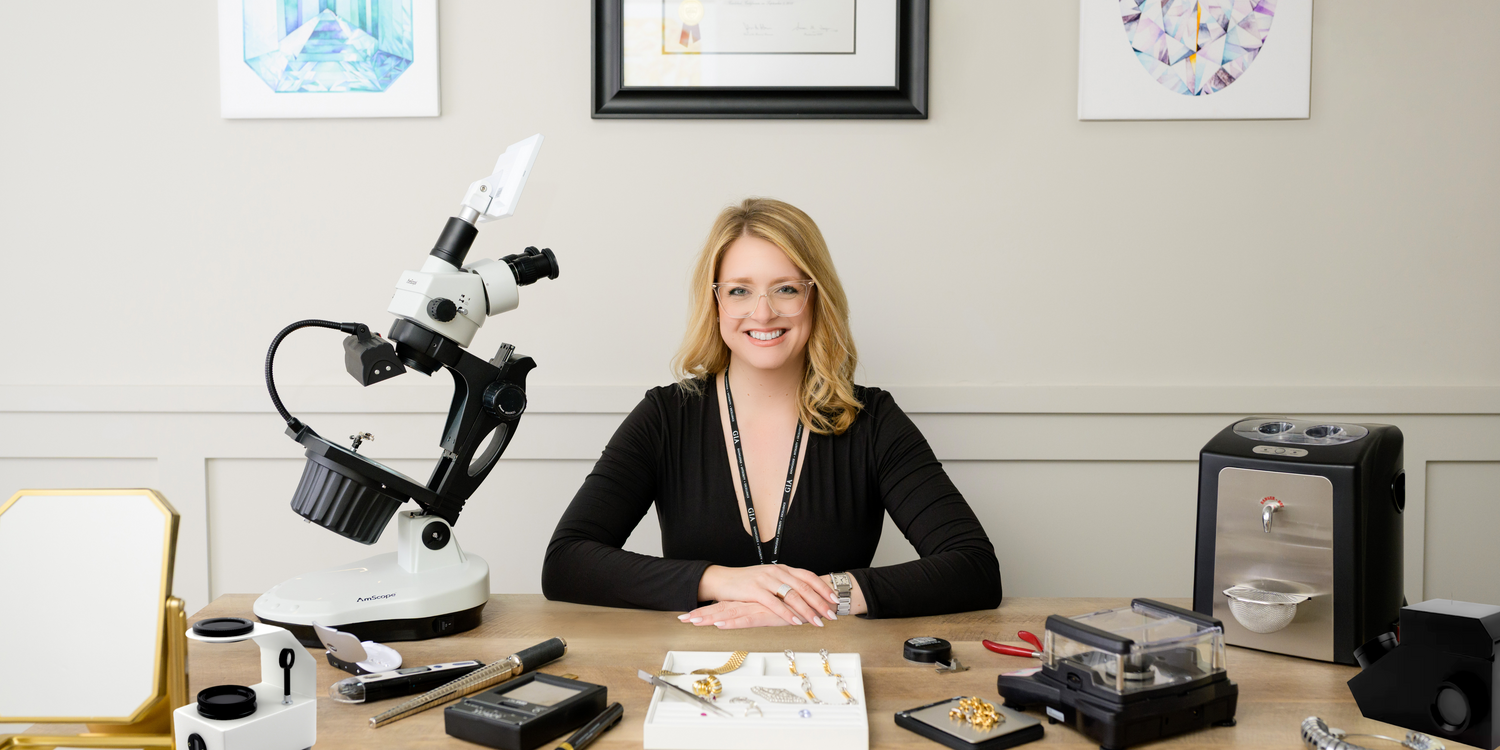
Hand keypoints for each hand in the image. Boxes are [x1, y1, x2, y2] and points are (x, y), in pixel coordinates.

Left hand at [678, 600, 812, 628]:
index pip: (725, 605)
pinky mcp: (767, 614)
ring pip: (730, 613)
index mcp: (752, 601)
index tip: (689, 616)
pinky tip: (720, 625)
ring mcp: (758, 607)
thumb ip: (765, 612)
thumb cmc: (797, 604)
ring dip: (710, 618)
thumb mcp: (777, 610)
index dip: (707, 610)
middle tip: (683, 619)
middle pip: (722, 608)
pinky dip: (732, 623)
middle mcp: (752, 602)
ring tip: (693, 621)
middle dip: (702, 614)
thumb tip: (755, 617)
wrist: (816, 596)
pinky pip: (746, 619)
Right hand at [695, 564, 839, 626]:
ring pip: (792, 595)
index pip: (808, 576)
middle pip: (804, 587)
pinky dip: (787, 614)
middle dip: (820, 602)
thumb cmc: (746, 582)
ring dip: (807, 610)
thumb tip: (804, 594)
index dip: (823, 588)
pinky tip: (796, 622)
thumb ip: (785, 584)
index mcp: (782, 568)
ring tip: (818, 622)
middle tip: (832, 615)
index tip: (835, 599)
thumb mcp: (770, 579)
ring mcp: (766, 580)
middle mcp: (777, 572)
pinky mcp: (755, 590)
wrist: (722, 580)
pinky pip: (775, 604)